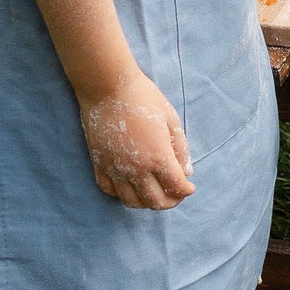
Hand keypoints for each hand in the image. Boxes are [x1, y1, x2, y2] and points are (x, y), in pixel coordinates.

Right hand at [81, 70, 194, 208]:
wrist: (108, 88)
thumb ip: (181, 149)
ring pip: (132, 202)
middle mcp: (137, 169)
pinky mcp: (99, 164)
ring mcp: (116, 169)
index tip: (189, 187)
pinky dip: (123, 193)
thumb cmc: (144, 98)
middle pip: (156, 202)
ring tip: (155, 192)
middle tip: (176, 194)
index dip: (186, 191)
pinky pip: (110, 190)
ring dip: (147, 202)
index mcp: (158, 157)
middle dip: (171, 201)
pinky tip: (131, 185)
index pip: (176, 187)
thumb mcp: (170, 120)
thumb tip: (187, 172)